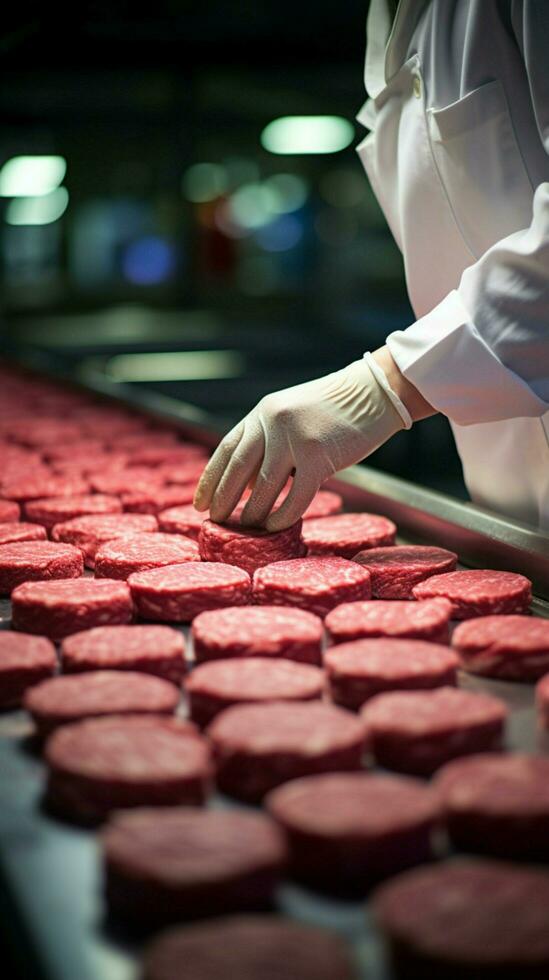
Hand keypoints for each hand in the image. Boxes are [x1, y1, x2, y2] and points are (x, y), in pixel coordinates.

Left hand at [194, 353, 412, 530]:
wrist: (374, 392)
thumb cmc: (335, 409)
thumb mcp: (291, 416)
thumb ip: (268, 444)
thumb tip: (248, 486)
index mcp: (263, 412)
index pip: (227, 449)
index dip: (210, 478)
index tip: (200, 503)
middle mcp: (273, 422)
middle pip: (237, 469)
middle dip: (223, 500)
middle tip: (215, 522)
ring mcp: (295, 439)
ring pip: (262, 487)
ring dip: (252, 512)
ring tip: (246, 528)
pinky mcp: (319, 456)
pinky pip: (294, 496)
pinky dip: (282, 515)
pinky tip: (275, 526)